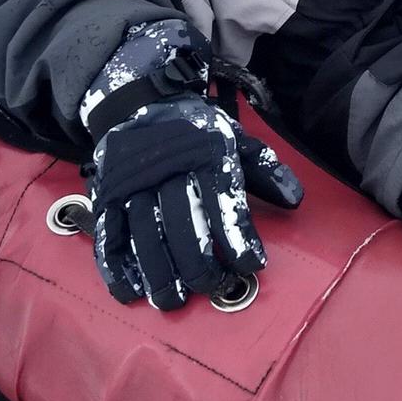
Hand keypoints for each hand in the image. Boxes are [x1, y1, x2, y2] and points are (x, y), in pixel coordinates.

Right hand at [88, 96, 301, 310]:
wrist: (140, 99)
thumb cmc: (196, 129)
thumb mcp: (235, 138)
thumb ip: (265, 170)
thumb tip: (294, 201)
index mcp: (206, 155)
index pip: (223, 204)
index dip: (238, 239)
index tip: (251, 265)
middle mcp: (168, 170)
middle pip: (183, 228)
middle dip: (199, 266)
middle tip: (212, 288)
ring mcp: (133, 184)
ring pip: (145, 237)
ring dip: (159, 275)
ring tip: (173, 301)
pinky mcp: (107, 195)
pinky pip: (109, 235)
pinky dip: (117, 268)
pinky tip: (131, 292)